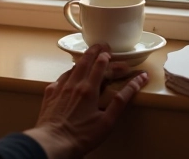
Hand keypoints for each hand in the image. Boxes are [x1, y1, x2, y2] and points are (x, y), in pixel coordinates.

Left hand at [25, 44, 148, 158]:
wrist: (52, 143)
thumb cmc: (82, 135)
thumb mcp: (108, 120)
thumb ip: (122, 99)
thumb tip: (138, 81)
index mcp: (89, 89)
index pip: (99, 66)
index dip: (106, 57)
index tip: (111, 51)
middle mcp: (74, 84)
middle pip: (85, 61)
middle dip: (94, 51)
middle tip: (101, 45)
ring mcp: (60, 88)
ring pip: (72, 68)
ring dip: (81, 60)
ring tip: (87, 56)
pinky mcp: (50, 95)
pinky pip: (60, 78)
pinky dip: (67, 73)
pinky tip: (68, 75)